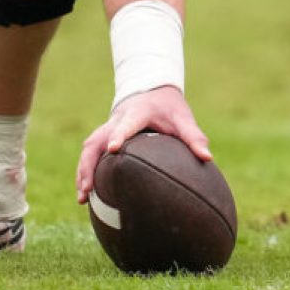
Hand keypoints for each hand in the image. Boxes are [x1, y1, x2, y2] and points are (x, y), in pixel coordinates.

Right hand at [75, 85, 210, 202]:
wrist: (152, 91)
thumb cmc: (169, 108)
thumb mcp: (183, 118)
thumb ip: (193, 136)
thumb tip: (207, 158)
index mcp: (136, 113)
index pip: (125, 125)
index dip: (119, 136)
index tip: (114, 150)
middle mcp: (117, 120)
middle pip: (96, 140)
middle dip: (89, 163)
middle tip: (87, 188)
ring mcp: (108, 127)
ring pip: (89, 148)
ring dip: (83, 170)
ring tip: (82, 197)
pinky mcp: (104, 136)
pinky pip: (91, 152)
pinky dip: (86, 170)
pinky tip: (86, 194)